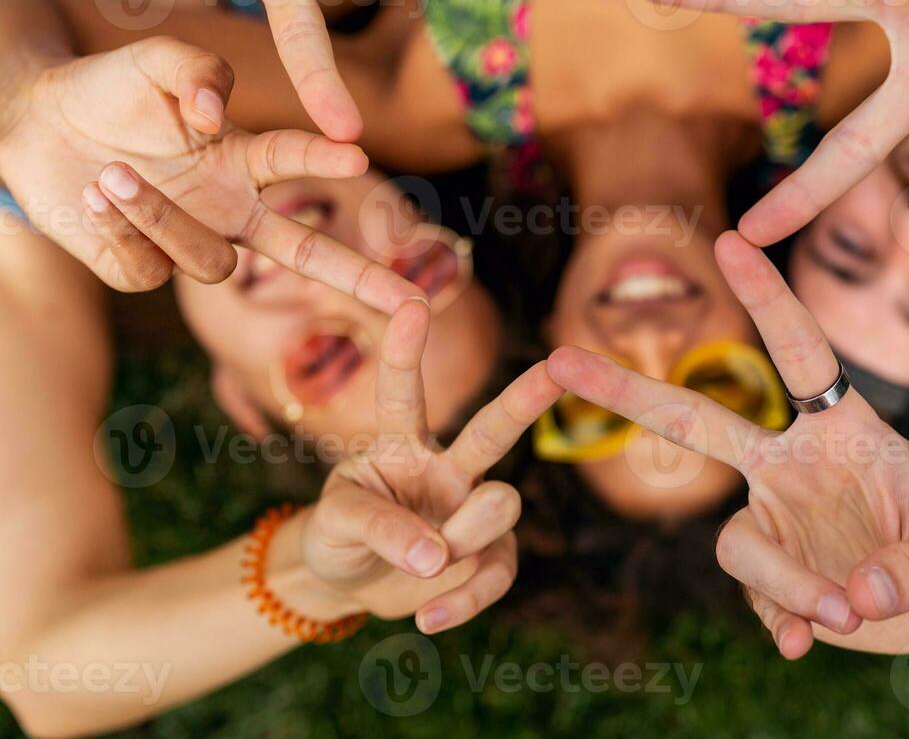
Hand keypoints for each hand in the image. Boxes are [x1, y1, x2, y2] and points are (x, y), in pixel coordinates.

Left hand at [0, 37, 415, 309]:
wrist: (31, 124)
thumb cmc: (108, 88)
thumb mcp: (153, 59)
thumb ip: (196, 73)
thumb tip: (216, 120)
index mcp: (244, 160)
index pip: (296, 163)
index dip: (322, 160)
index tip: (354, 155)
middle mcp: (230, 209)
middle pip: (310, 255)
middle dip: (362, 282)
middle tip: (412, 306)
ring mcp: (189, 243)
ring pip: (213, 265)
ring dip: (161, 218)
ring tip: (108, 173)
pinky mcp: (140, 270)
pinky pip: (148, 270)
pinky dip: (117, 232)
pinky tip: (90, 198)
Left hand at [305, 301, 563, 631]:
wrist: (350, 584)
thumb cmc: (339, 534)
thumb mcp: (337, 523)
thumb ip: (382, 528)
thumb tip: (437, 554)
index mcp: (400, 442)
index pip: (405, 392)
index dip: (407, 350)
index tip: (412, 303)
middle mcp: (447, 466)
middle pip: (494, 428)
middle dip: (528, 397)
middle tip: (558, 367)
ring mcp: (473, 510)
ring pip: (500, 506)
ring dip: (465, 537)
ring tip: (428, 563)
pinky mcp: (489, 555)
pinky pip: (494, 573)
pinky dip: (462, 598)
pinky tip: (427, 617)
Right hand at [546, 232, 908, 657]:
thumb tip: (856, 600)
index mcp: (839, 429)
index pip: (799, 353)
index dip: (767, 298)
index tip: (731, 240)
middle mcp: (790, 465)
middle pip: (698, 422)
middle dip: (629, 392)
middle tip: (559, 358)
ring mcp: (774, 522)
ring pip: (735, 543)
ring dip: (786, 582)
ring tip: (850, 615)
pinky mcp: (773, 583)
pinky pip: (757, 603)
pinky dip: (785, 624)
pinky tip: (812, 643)